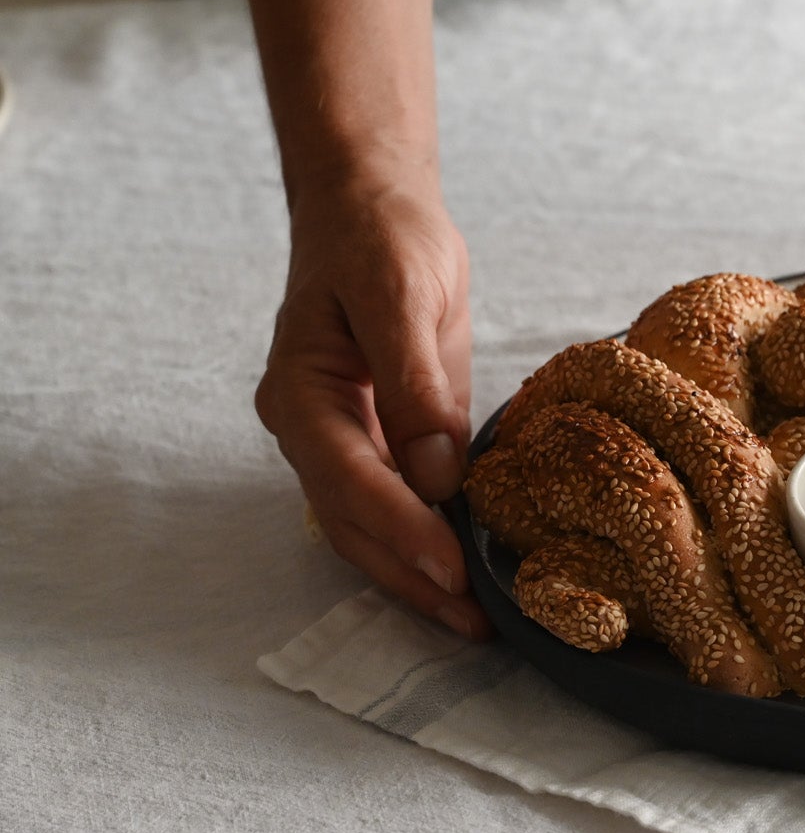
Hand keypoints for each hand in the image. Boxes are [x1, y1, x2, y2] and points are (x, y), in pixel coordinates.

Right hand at [255, 177, 489, 637]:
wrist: (374, 208)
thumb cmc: (380, 237)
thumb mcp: (400, 295)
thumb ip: (414, 384)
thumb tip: (437, 473)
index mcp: (300, 394)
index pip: (349, 480)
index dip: (401, 529)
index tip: (452, 568)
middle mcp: (310, 430)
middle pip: (353, 525)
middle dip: (412, 577)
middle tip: (474, 623)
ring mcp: (343, 441)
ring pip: (371, 529)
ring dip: (420, 578)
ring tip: (477, 623)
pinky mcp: (382, 441)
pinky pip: (400, 506)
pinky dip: (431, 544)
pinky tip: (471, 576)